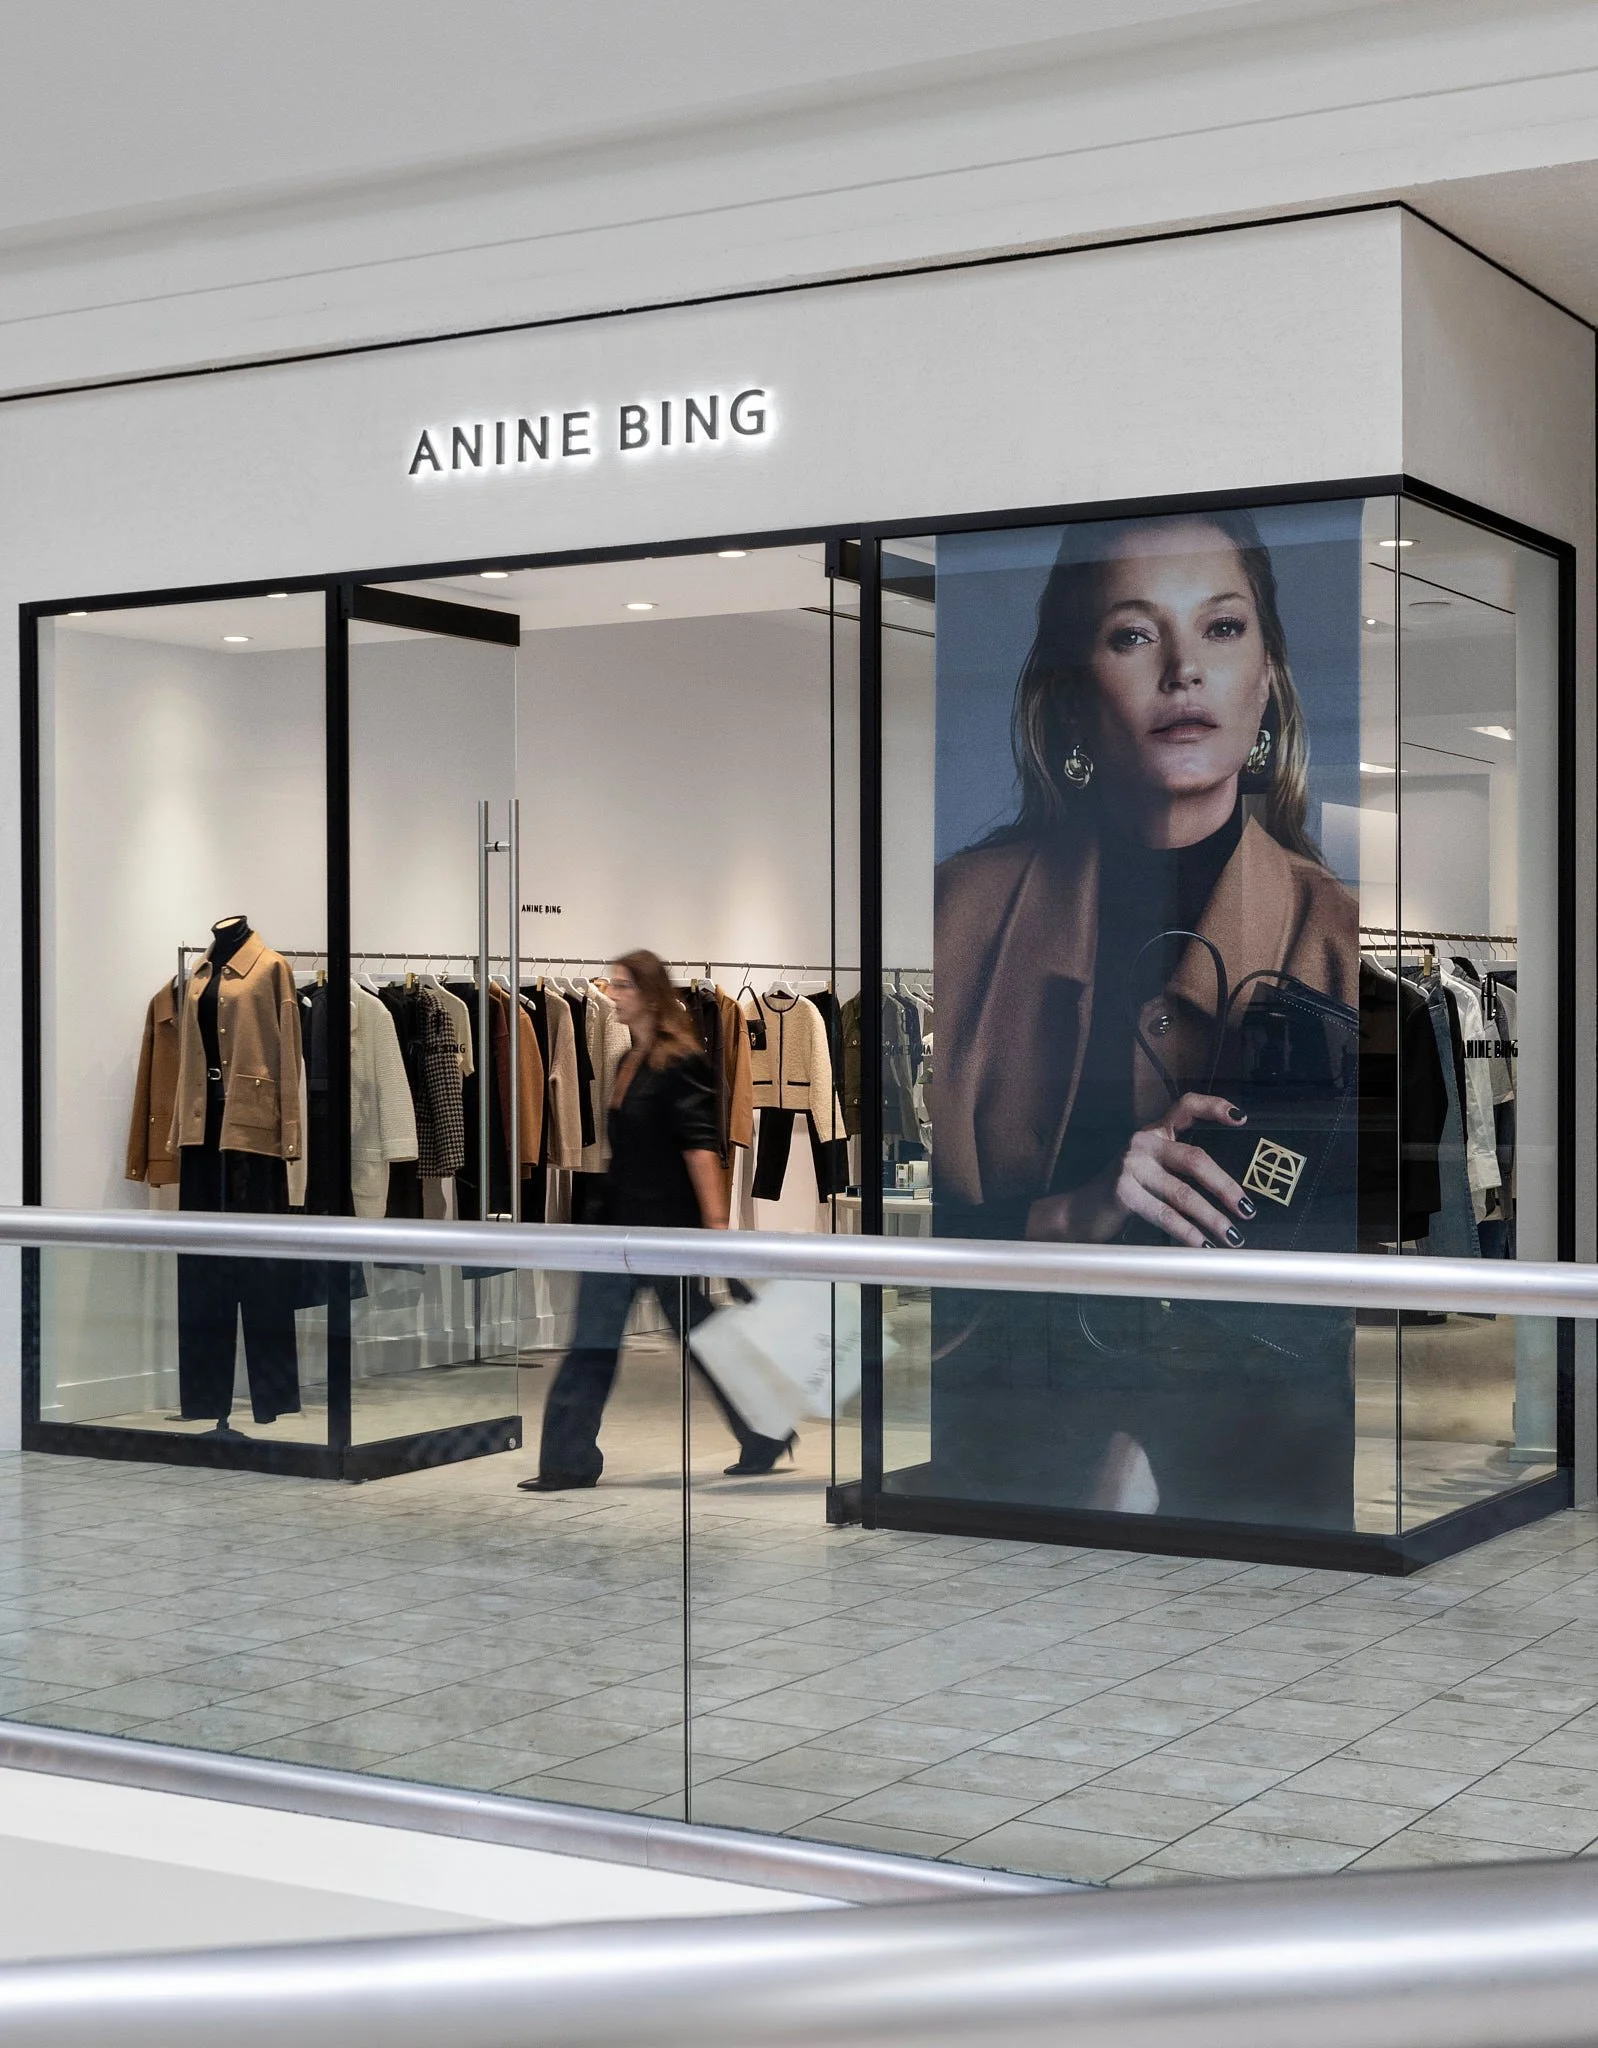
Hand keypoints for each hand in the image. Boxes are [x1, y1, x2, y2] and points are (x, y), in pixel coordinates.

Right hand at [1027, 1093, 1254, 1248]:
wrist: (1079, 1213)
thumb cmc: (1124, 1195)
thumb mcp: (1152, 1172)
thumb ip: (1180, 1170)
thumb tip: (1232, 1194)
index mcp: (1154, 1133)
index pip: (1185, 1106)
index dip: (1214, 1107)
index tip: (1242, 1118)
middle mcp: (1142, 1142)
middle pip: (1195, 1159)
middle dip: (1226, 1187)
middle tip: (1247, 1209)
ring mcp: (1130, 1165)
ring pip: (1184, 1193)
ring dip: (1213, 1218)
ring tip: (1232, 1236)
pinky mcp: (1121, 1191)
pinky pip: (1164, 1214)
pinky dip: (1187, 1233)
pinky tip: (1202, 1245)